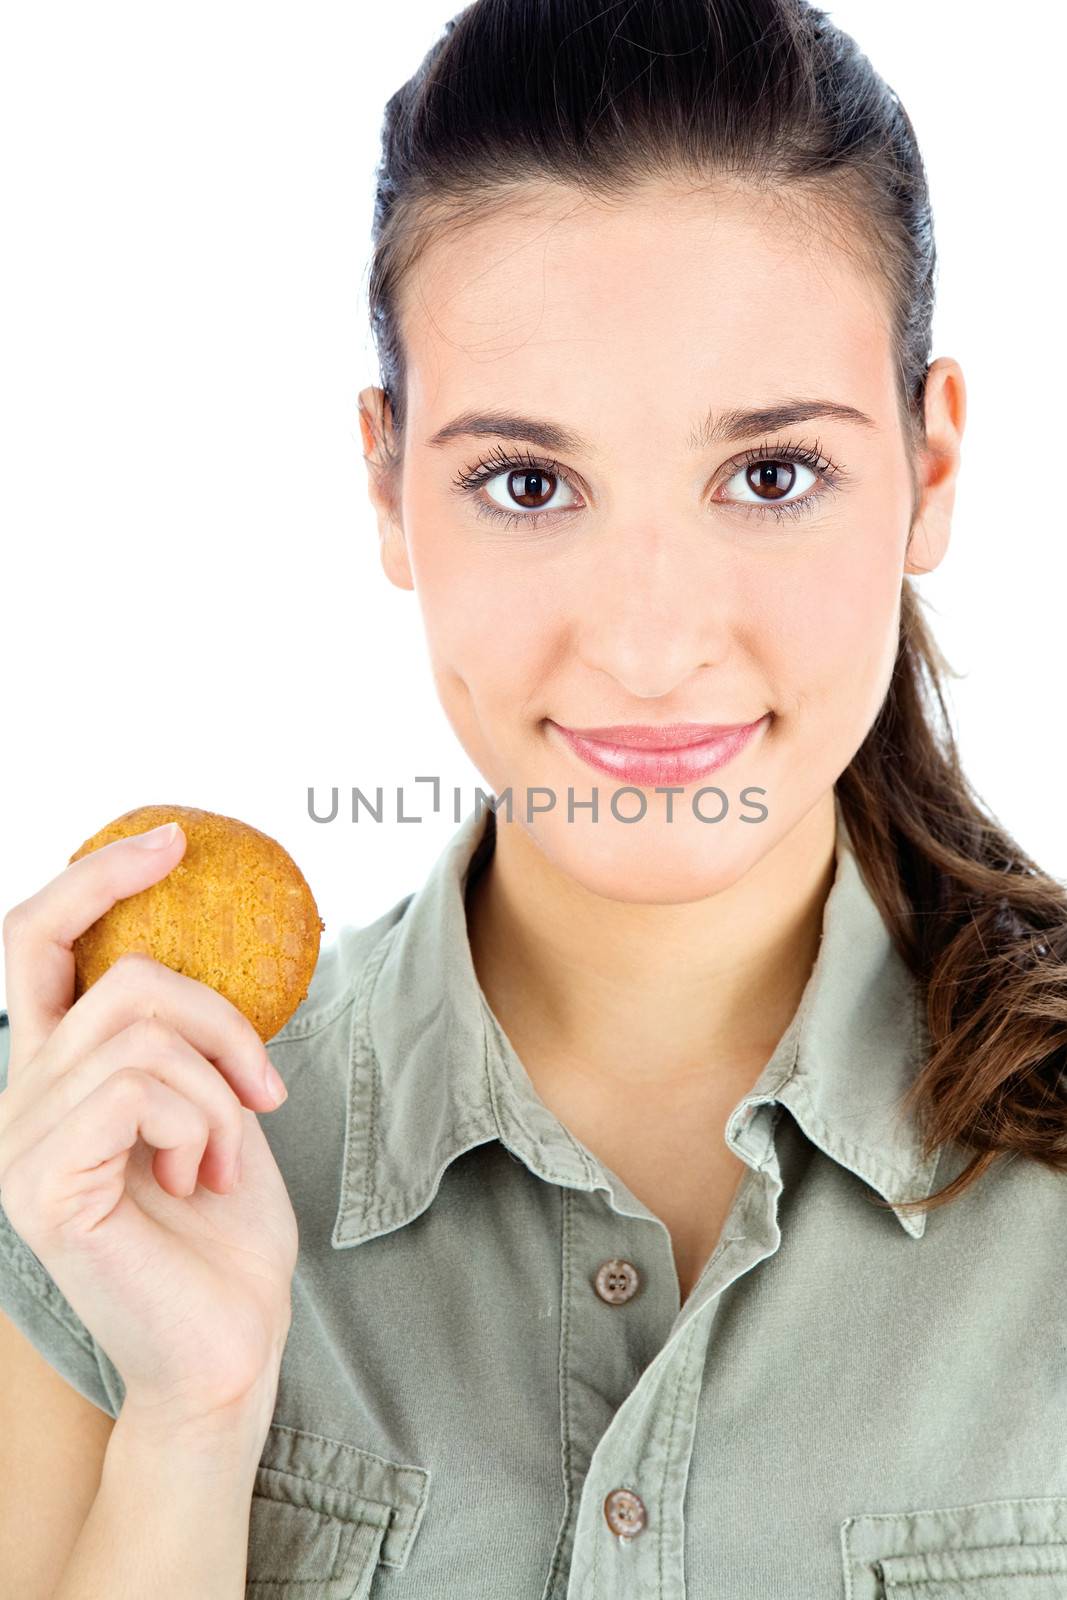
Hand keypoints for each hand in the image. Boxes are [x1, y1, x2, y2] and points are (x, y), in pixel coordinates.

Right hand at [0, 821, 299, 1435]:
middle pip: (115, 975)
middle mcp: (19, 1099)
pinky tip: (196, 1181)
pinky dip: (200, 1124)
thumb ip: (180, 1034)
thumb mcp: (211, 1102)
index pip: (35, 944)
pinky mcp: (42, 1183)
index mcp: (55, 1074)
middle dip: (215, 1015)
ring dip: (218, 1089)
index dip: (93, 878)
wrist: (230, 1342)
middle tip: (263, 1085)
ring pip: (141, 1030)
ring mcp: (19, 1142)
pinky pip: (140, 1087)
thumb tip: (197, 945)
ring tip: (222, 1157)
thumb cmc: (226, 1229)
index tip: (171, 841)